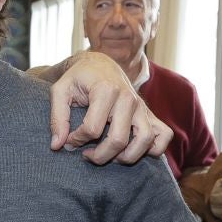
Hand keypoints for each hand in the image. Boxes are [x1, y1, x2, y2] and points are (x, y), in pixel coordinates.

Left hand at [48, 51, 170, 165]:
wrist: (100, 64)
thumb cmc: (79, 78)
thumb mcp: (60, 91)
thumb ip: (57, 118)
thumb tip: (57, 146)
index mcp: (105, 90)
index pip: (92, 129)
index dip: (76, 140)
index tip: (69, 140)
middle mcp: (128, 98)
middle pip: (118, 140)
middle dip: (99, 156)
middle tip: (87, 155)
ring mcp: (142, 107)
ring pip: (144, 140)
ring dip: (127, 156)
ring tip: (111, 157)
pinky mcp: (150, 113)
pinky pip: (163, 136)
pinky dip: (154, 149)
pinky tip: (134, 150)